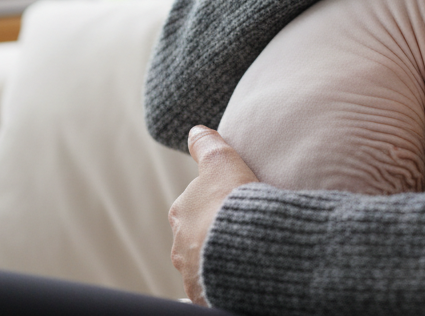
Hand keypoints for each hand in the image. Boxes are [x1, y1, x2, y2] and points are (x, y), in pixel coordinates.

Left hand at [169, 125, 258, 305]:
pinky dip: (220, 281)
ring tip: (244, 254)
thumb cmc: (233, 201)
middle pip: (195, 236)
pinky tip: (235, 279)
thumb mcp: (222, 162)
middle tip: (240, 230)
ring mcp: (191, 271)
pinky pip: (211, 286)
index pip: (193, 207)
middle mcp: (179, 244)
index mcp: (181, 213)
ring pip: (203, 262)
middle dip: (211, 234)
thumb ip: (207, 145)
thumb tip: (194, 130)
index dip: (214, 204)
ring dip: (217, 258)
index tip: (232, 205)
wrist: (245, 245)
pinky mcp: (204, 293)